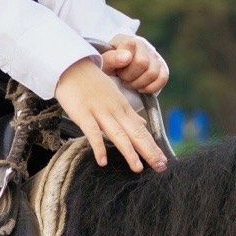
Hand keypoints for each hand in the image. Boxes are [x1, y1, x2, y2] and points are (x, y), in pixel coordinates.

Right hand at [56, 56, 166, 171]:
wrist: (72, 66)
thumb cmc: (93, 83)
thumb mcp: (115, 96)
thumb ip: (128, 113)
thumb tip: (143, 125)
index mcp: (124, 108)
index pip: (142, 131)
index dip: (153, 146)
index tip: (164, 162)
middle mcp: (115, 110)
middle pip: (135, 134)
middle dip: (149, 151)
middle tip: (161, 167)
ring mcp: (99, 112)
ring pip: (117, 134)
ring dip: (129, 152)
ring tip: (138, 168)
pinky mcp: (83, 114)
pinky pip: (92, 132)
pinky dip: (98, 146)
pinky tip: (102, 162)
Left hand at [98, 35, 169, 97]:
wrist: (113, 73)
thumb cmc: (106, 67)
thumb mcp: (102, 63)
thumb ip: (110, 58)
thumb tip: (127, 57)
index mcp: (127, 40)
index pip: (132, 46)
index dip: (124, 63)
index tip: (116, 70)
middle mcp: (143, 45)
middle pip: (143, 63)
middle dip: (129, 76)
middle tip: (121, 78)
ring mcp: (154, 56)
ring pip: (153, 73)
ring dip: (139, 84)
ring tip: (129, 83)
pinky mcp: (162, 68)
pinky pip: (162, 78)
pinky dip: (150, 87)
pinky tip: (140, 88)